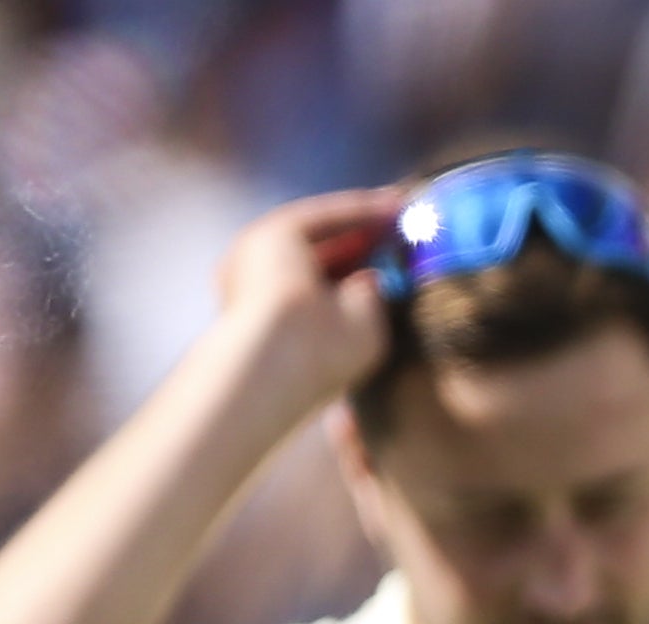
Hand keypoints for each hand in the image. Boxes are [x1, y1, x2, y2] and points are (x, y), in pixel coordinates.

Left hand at [207, 188, 400, 423]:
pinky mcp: (245, 322)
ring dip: (339, 272)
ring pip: (303, 271)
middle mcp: (253, 252)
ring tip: (377, 277)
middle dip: (356, 242)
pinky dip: (322, 296)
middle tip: (394, 241)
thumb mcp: (366, 311)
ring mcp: (243, 288)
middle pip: (315, 241)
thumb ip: (375, 288)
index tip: (406, 208)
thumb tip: (370, 283)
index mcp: (280, 232)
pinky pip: (293, 297)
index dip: (377, 213)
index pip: (337, 214)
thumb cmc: (317, 341)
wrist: (262, 390)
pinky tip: (349, 309)